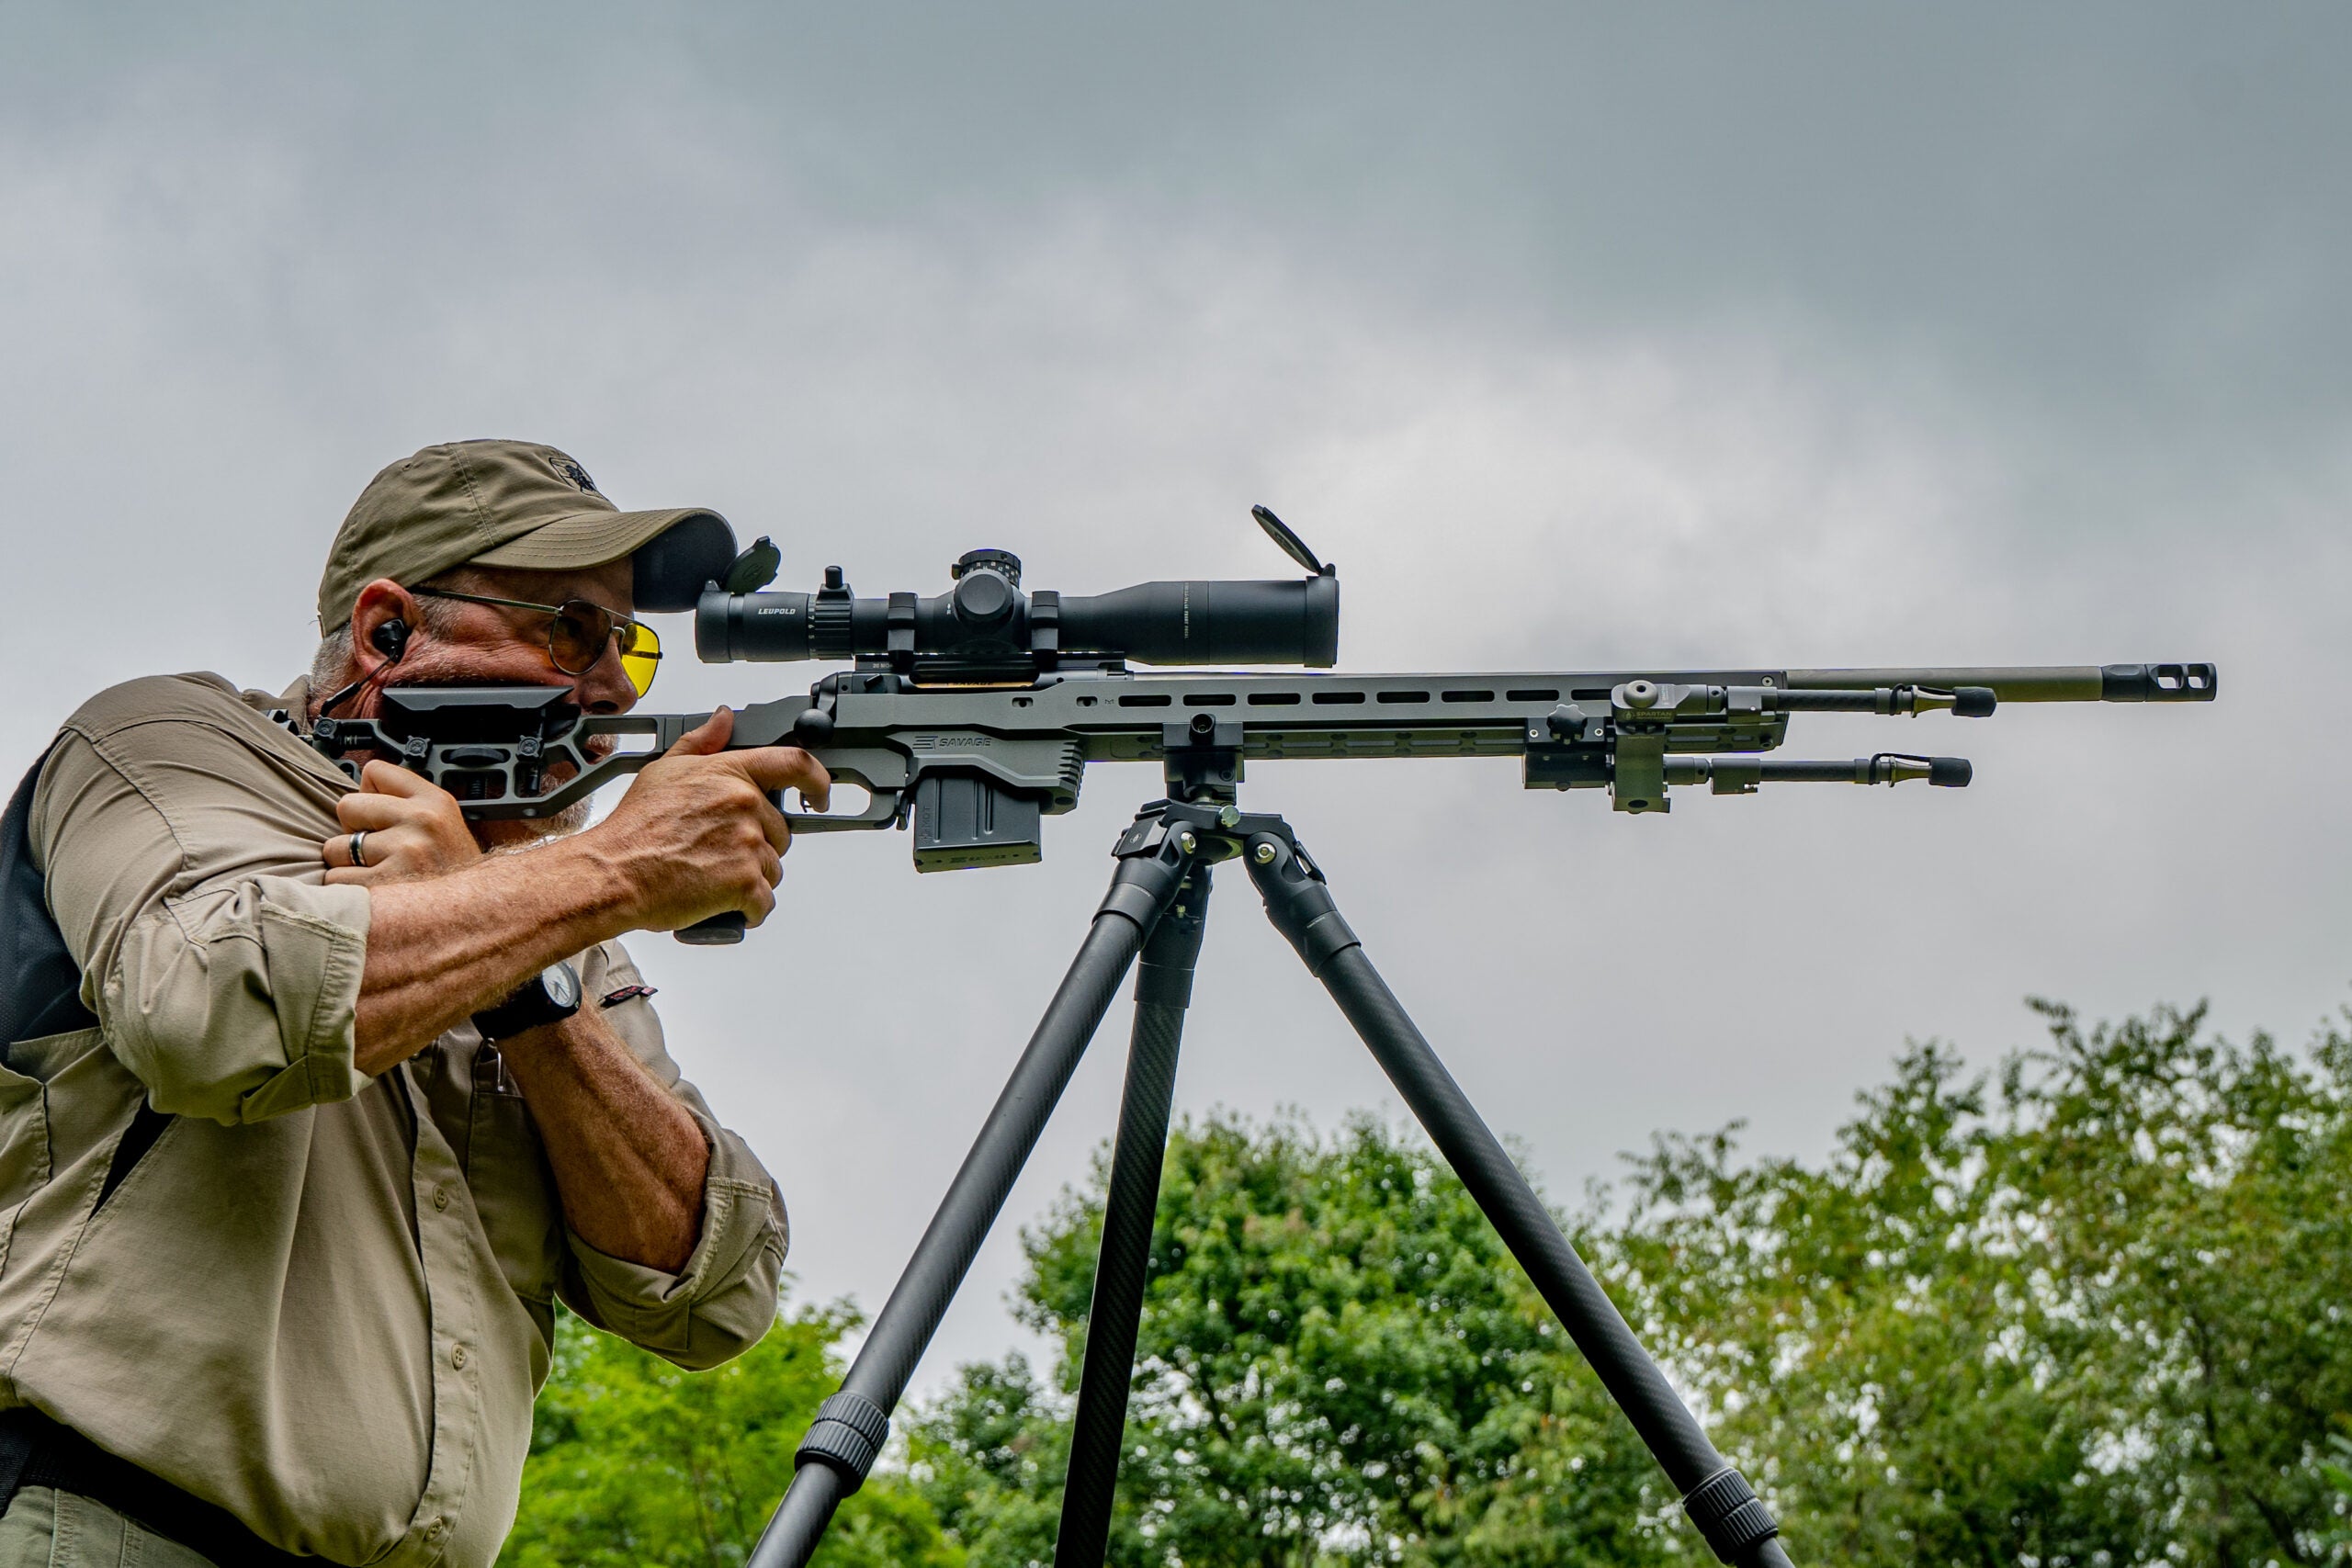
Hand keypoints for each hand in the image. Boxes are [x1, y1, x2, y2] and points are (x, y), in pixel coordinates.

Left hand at [325, 761, 482, 884]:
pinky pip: (336, 878)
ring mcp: (405, 852)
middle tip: (379, 850)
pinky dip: (347, 889)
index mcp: (436, 801)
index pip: (374, 772)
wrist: (476, 913)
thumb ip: (405, 803)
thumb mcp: (443, 824)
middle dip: (354, 830)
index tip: (384, 817)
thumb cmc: (451, 872)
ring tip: (378, 874)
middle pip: (347, 806)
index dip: (371, 796)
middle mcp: (423, 821)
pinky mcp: (385, 884)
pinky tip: (373, 893)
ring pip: (335, 848)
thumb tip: (358, 792)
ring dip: (348, 864)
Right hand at [587, 708, 830, 932]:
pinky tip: (723, 904)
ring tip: (711, 876)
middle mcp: (744, 805)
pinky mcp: (745, 883)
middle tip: (719, 852)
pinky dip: (748, 909)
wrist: (613, 872)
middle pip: (780, 831)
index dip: (818, 779)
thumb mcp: (664, 770)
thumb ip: (701, 742)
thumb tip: (723, 719)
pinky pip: (764, 902)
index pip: (795, 764)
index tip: (822, 794)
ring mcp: (747, 844)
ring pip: (773, 868)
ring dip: (750, 878)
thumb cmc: (634, 827)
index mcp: (730, 774)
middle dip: (757, 845)